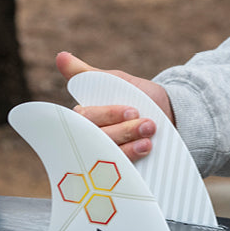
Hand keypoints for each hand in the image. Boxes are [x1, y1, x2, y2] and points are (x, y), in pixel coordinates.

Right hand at [55, 51, 173, 161]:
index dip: (108, 115)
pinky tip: (144, 154)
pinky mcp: (116, 172)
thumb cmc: (136, 95)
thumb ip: (86, 74)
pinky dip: (130, 164)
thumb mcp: (115, 81)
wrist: (169, 115)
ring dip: (130, 148)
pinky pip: (116, 174)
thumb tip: (60, 56)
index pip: (86, 119)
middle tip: (147, 124)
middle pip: (97, 140)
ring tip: (150, 138)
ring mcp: (103, 157)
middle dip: (123, 132)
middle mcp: (90, 140)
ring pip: (108, 157)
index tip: (132, 110)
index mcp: (85, 118)